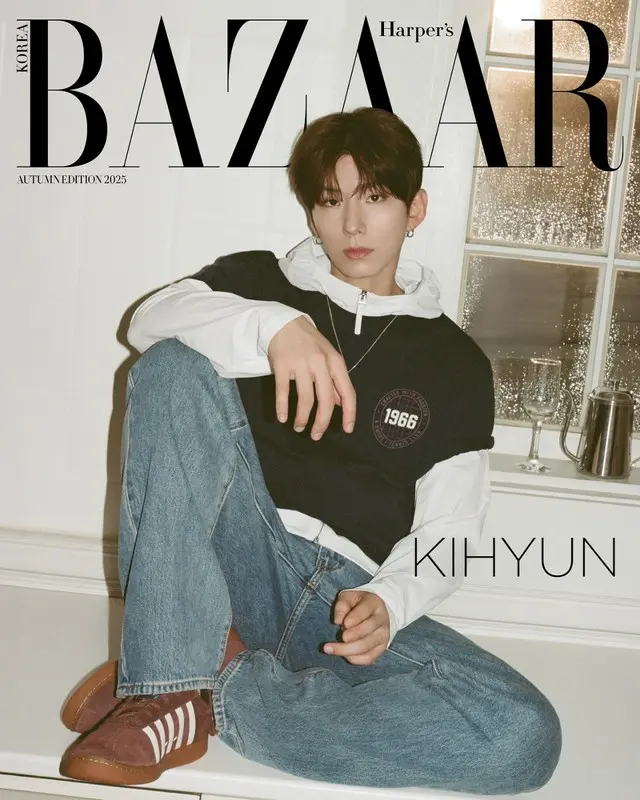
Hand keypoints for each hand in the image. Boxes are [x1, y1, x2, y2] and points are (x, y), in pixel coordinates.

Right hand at [267, 315, 356, 439]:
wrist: (284, 323)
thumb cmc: (309, 343)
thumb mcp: (328, 358)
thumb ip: (335, 380)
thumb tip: (341, 404)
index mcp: (336, 362)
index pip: (348, 392)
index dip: (349, 413)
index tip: (347, 430)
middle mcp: (320, 363)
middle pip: (325, 400)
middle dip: (322, 422)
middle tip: (316, 435)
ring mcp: (301, 364)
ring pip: (305, 398)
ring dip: (302, 417)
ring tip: (299, 427)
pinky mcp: (282, 365)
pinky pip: (283, 391)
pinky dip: (282, 408)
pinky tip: (282, 418)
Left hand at [323, 589, 389, 664]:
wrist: (374, 612)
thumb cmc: (357, 604)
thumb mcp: (348, 598)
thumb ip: (341, 606)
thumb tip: (337, 621)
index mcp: (374, 603)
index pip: (365, 610)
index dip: (355, 618)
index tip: (344, 624)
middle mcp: (382, 620)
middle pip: (368, 630)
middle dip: (352, 636)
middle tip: (340, 637)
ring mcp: (383, 636)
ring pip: (367, 646)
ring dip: (349, 650)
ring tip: (332, 649)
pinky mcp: (380, 649)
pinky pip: (368, 658)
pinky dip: (355, 659)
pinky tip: (344, 655)